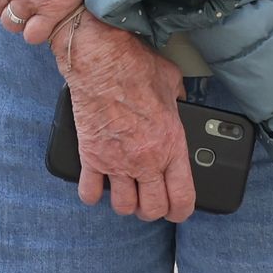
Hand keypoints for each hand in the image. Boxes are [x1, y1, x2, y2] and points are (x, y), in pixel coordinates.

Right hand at [55, 17, 192, 221]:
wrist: (100, 61)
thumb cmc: (135, 66)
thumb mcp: (171, 82)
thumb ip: (180, 98)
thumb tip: (182, 99)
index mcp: (171, 145)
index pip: (182, 198)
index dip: (181, 211)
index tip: (178, 210)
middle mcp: (145, 160)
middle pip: (152, 209)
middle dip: (153, 209)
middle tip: (150, 200)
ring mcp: (116, 162)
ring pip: (123, 206)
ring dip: (126, 204)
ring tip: (126, 193)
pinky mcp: (90, 157)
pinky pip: (90, 192)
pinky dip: (93, 194)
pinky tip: (98, 185)